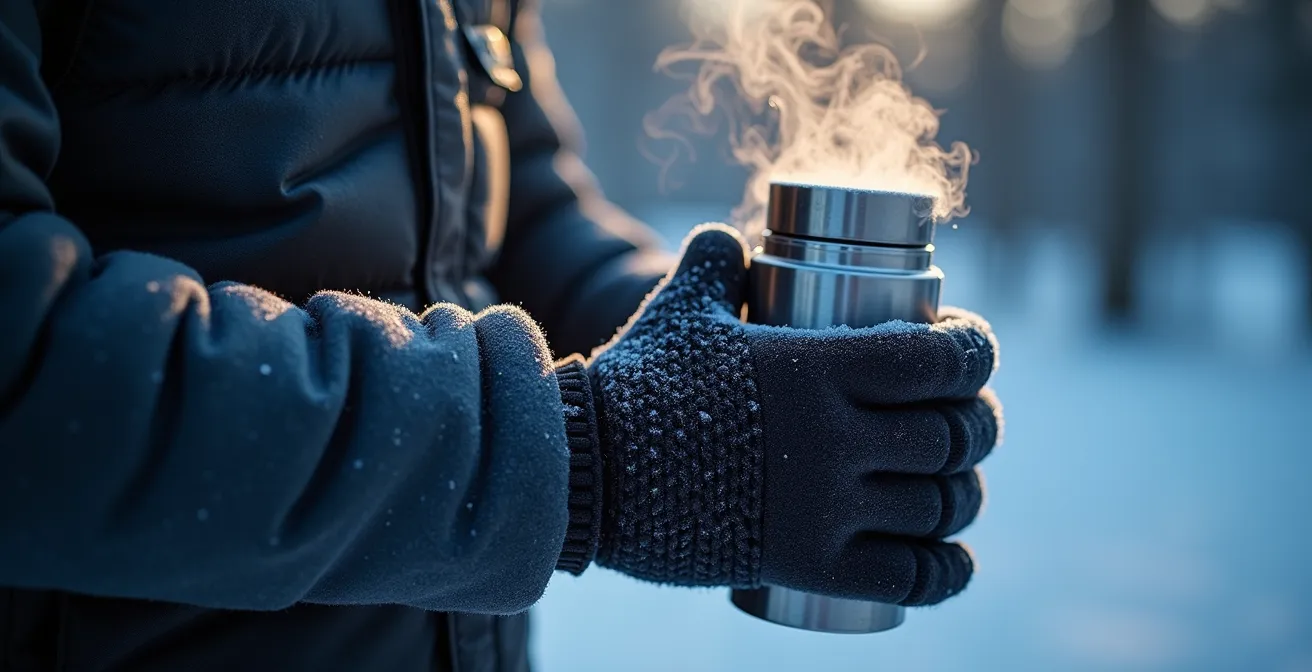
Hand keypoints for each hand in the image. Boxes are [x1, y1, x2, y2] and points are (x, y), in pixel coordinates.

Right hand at [583, 225, 1000, 605]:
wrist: (583, 470)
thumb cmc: (636, 384)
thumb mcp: (680, 312)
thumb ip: (713, 265)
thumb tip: (729, 239)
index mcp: (817, 366)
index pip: (942, 359)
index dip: (977, 353)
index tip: (972, 352)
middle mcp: (833, 437)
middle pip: (955, 435)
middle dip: (979, 427)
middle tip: (967, 422)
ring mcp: (823, 507)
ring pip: (940, 507)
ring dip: (964, 498)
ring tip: (955, 487)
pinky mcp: (805, 564)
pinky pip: (908, 577)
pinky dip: (946, 572)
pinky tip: (954, 560)